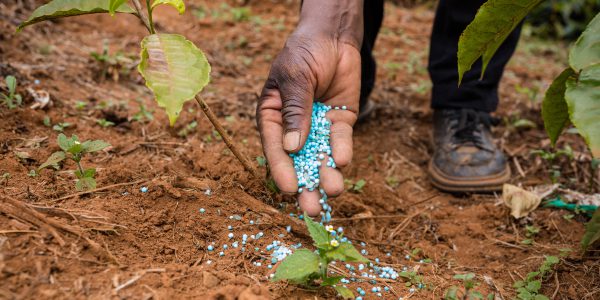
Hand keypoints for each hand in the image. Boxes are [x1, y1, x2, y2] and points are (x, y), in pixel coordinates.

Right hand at [257, 0, 362, 216]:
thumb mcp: (295, 78)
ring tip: (334, 190)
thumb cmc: (304, 53)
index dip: (282, 169)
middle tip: (313, 209)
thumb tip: (292, 147)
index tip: (290, 189)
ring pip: (321, 157)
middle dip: (307, 186)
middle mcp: (294, 128)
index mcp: (272, 117)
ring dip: (326, 175)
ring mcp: (317, 128)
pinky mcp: (339, 124)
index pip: (274, 147)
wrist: (333, 37)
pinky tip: (342, 161)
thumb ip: (294, 110)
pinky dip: (342, 151)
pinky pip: (340, 141)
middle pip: (298, 162)